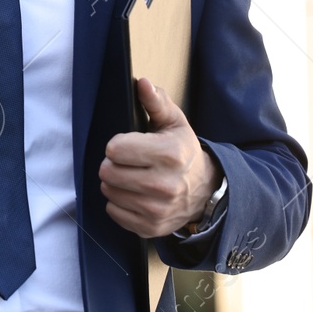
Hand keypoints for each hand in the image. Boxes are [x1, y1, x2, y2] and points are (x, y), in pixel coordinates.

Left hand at [99, 77, 220, 237]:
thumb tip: (141, 83)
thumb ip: (156, 102)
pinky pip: (113, 211)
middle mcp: (165, 184)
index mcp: (170, 154)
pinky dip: (118, 203)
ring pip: (109, 191)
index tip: (128, 145)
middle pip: (108, 171)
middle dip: (112, 163)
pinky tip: (133, 194)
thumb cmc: (182, 151)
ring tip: (131, 177)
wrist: (204, 190)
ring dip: (114, 183)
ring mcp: (158, 209)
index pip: (116, 149)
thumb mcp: (174, 123)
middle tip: (127, 162)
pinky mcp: (150, 228)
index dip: (117, 144)